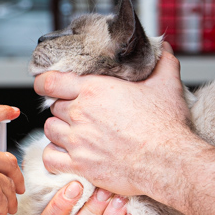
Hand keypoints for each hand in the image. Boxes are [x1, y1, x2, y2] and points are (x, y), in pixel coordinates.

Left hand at [33, 45, 193, 196]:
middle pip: (54, 107)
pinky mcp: (80, 165)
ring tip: (74, 132)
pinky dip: (54, 156)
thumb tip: (165, 49)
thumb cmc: (165, 126)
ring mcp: (78, 141)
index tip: (48, 86)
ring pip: (50, 130)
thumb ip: (162, 63)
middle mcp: (81, 114)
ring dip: (59, 130)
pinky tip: (66, 154)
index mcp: (94, 90)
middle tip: (79, 112)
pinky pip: (50, 159)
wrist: (169, 161)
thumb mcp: (166, 86)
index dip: (45, 83)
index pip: (50, 82)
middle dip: (64, 108)